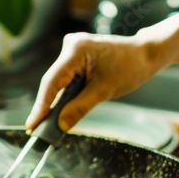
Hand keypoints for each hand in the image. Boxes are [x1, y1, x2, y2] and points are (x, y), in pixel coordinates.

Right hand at [25, 32, 158, 130]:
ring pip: (58, 81)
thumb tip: (60, 126)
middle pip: (52, 82)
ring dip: (56, 102)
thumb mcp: (104, 91)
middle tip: (36, 131)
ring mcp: (73, 50)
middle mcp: (70, 46)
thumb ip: (79, 108)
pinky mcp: (77, 56)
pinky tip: (59, 110)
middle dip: (46, 106)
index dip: (41, 106)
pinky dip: (65, 94)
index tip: (32, 126)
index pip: (51, 82)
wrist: (147, 53)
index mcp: (75, 50)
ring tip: (45, 125)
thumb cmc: (130, 68)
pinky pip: (66, 78)